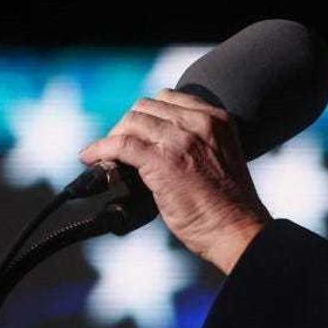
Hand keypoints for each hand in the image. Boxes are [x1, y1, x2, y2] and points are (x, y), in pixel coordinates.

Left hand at [78, 88, 270, 274]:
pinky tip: (91, 158)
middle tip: (120, 148)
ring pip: (131, 122)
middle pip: (145, 107)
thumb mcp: (220, 156)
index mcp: (216, 120)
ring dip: (113, 137)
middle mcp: (199, 123)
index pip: (169, 98)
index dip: (147, 115)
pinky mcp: (161, 161)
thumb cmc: (229, 204)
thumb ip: (194, 142)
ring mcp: (180, 140)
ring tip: (107, 156)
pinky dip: (100, 149)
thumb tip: (152, 143)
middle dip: (128, 125)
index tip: (138, 132)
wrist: (236, 229)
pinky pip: (119, 145)